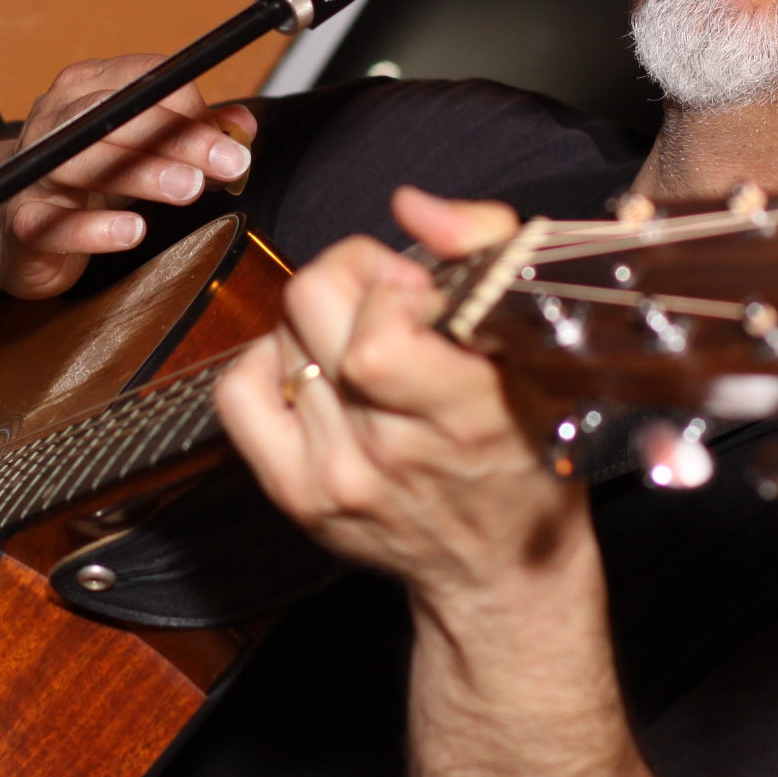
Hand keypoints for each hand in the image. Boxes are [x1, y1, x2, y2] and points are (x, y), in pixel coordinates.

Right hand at [0, 55, 254, 300]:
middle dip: (179, 135)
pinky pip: (54, 223)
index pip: (142, 80)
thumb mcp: (140, 150)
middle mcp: (56, 122)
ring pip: (86, 163)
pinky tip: (132, 232)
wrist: (10, 229)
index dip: (191, 104)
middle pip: (117, 117)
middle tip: (229, 160)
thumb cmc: (83, 182)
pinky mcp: (22, 223)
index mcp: (85, 91)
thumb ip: (192, 135)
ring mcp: (34, 171)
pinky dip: (94, 228)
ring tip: (191, 188)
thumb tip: (245, 126)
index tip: (231, 136)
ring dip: (143, 173)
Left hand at [214, 187, 591, 609]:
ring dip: (319, 322)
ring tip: (362, 343)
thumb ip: (486, 250)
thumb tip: (412, 206)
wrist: (499, 570)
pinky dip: (269, 364)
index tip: (426, 298)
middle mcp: (389, 451)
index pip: (380, 331)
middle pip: (311, 305)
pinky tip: (315, 374)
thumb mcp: (540, 348)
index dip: (395, 286)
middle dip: (350, 275)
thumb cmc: (526, 455)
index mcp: (466, 416)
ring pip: (278, 335)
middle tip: (388, 298)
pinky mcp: (294, 493)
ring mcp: (333, 476)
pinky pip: (237, 392)